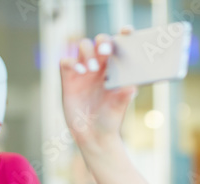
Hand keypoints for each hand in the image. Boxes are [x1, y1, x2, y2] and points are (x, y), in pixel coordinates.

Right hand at [60, 28, 137, 147]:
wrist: (93, 136)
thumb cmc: (110, 120)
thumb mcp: (119, 108)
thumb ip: (124, 96)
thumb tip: (132, 87)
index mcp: (116, 69)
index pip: (120, 47)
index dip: (123, 36)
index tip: (127, 31)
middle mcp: (101, 66)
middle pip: (100, 42)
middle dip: (103, 41)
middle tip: (106, 50)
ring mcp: (84, 70)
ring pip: (83, 47)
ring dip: (88, 53)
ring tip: (92, 69)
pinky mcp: (69, 78)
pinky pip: (67, 61)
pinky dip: (72, 62)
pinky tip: (79, 71)